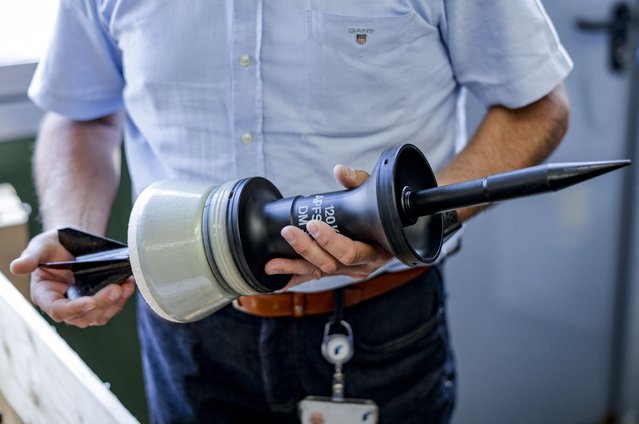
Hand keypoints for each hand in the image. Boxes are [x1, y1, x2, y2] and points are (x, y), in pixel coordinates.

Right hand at [10, 229, 134, 327]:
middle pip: (83, 316)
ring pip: (100, 315)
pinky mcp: (98, 302)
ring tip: (126, 286)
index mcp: (46, 296)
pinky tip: (129, 284)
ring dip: (115, 303)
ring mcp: (82, 306)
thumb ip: (31, 258)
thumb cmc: (52, 247)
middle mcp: (64, 305)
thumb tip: (16, 267)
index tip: (89, 302)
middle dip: (101, 304)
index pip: (59, 310)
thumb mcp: (40, 247)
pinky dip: (122, 299)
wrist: (70, 246)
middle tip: (115, 289)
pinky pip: (111, 307)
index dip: (74, 309)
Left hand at [264, 165, 392, 288]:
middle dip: (307, 249)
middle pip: (332, 264)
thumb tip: (340, 171)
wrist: (389, 231)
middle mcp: (363, 265)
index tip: (312, 224)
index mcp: (376, 250)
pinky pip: (314, 277)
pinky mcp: (336, 272)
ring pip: (320, 272)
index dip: (330, 241)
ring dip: (295, 267)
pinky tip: (278, 278)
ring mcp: (349, 272)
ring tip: (273, 264)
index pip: (351, 252)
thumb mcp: (374, 194)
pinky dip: (295, 278)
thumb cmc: (381, 213)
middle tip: (289, 233)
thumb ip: (358, 181)